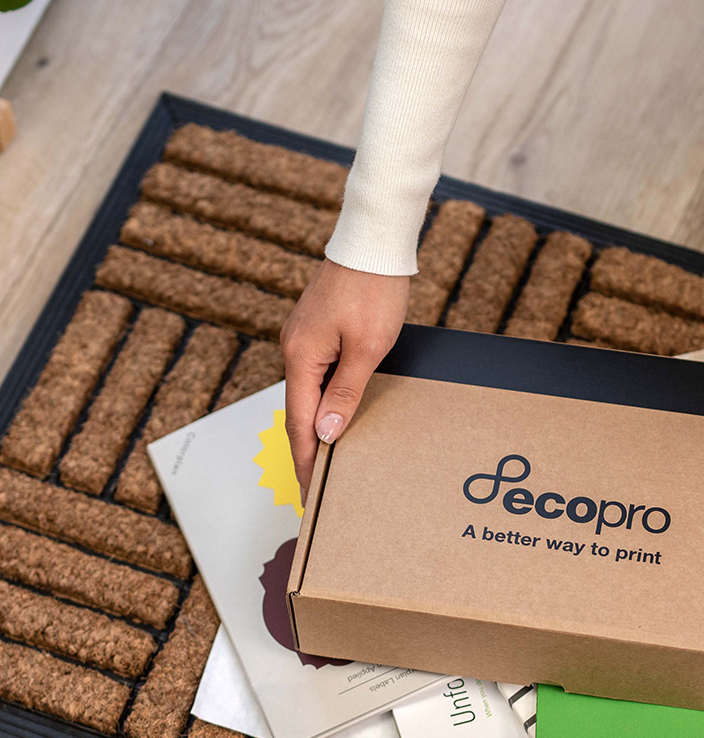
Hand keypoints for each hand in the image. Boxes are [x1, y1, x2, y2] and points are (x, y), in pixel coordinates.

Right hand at [281, 258, 408, 496]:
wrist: (374, 242)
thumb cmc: (374, 290)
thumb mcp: (367, 349)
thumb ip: (345, 393)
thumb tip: (324, 432)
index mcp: (301, 357)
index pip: (299, 424)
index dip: (305, 461)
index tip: (309, 494)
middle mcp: (294, 349)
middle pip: (297, 412)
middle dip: (307, 451)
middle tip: (318, 489)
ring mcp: (304, 338)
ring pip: (307, 394)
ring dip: (315, 427)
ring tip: (329, 462)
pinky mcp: (317, 330)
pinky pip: (316, 376)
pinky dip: (323, 402)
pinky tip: (335, 416)